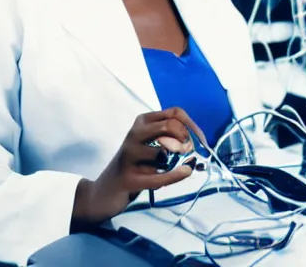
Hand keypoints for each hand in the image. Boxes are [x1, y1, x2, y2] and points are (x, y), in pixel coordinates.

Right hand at [72, 107, 206, 223]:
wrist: (104, 192)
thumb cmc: (135, 166)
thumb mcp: (152, 146)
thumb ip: (172, 140)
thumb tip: (199, 143)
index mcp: (142, 122)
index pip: (175, 113)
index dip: (192, 126)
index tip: (201, 141)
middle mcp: (134, 134)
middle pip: (170, 126)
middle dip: (186, 139)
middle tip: (190, 154)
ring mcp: (129, 155)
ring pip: (163, 153)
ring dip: (173, 164)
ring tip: (168, 170)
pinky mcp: (129, 178)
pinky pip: (159, 176)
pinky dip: (176, 175)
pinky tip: (185, 172)